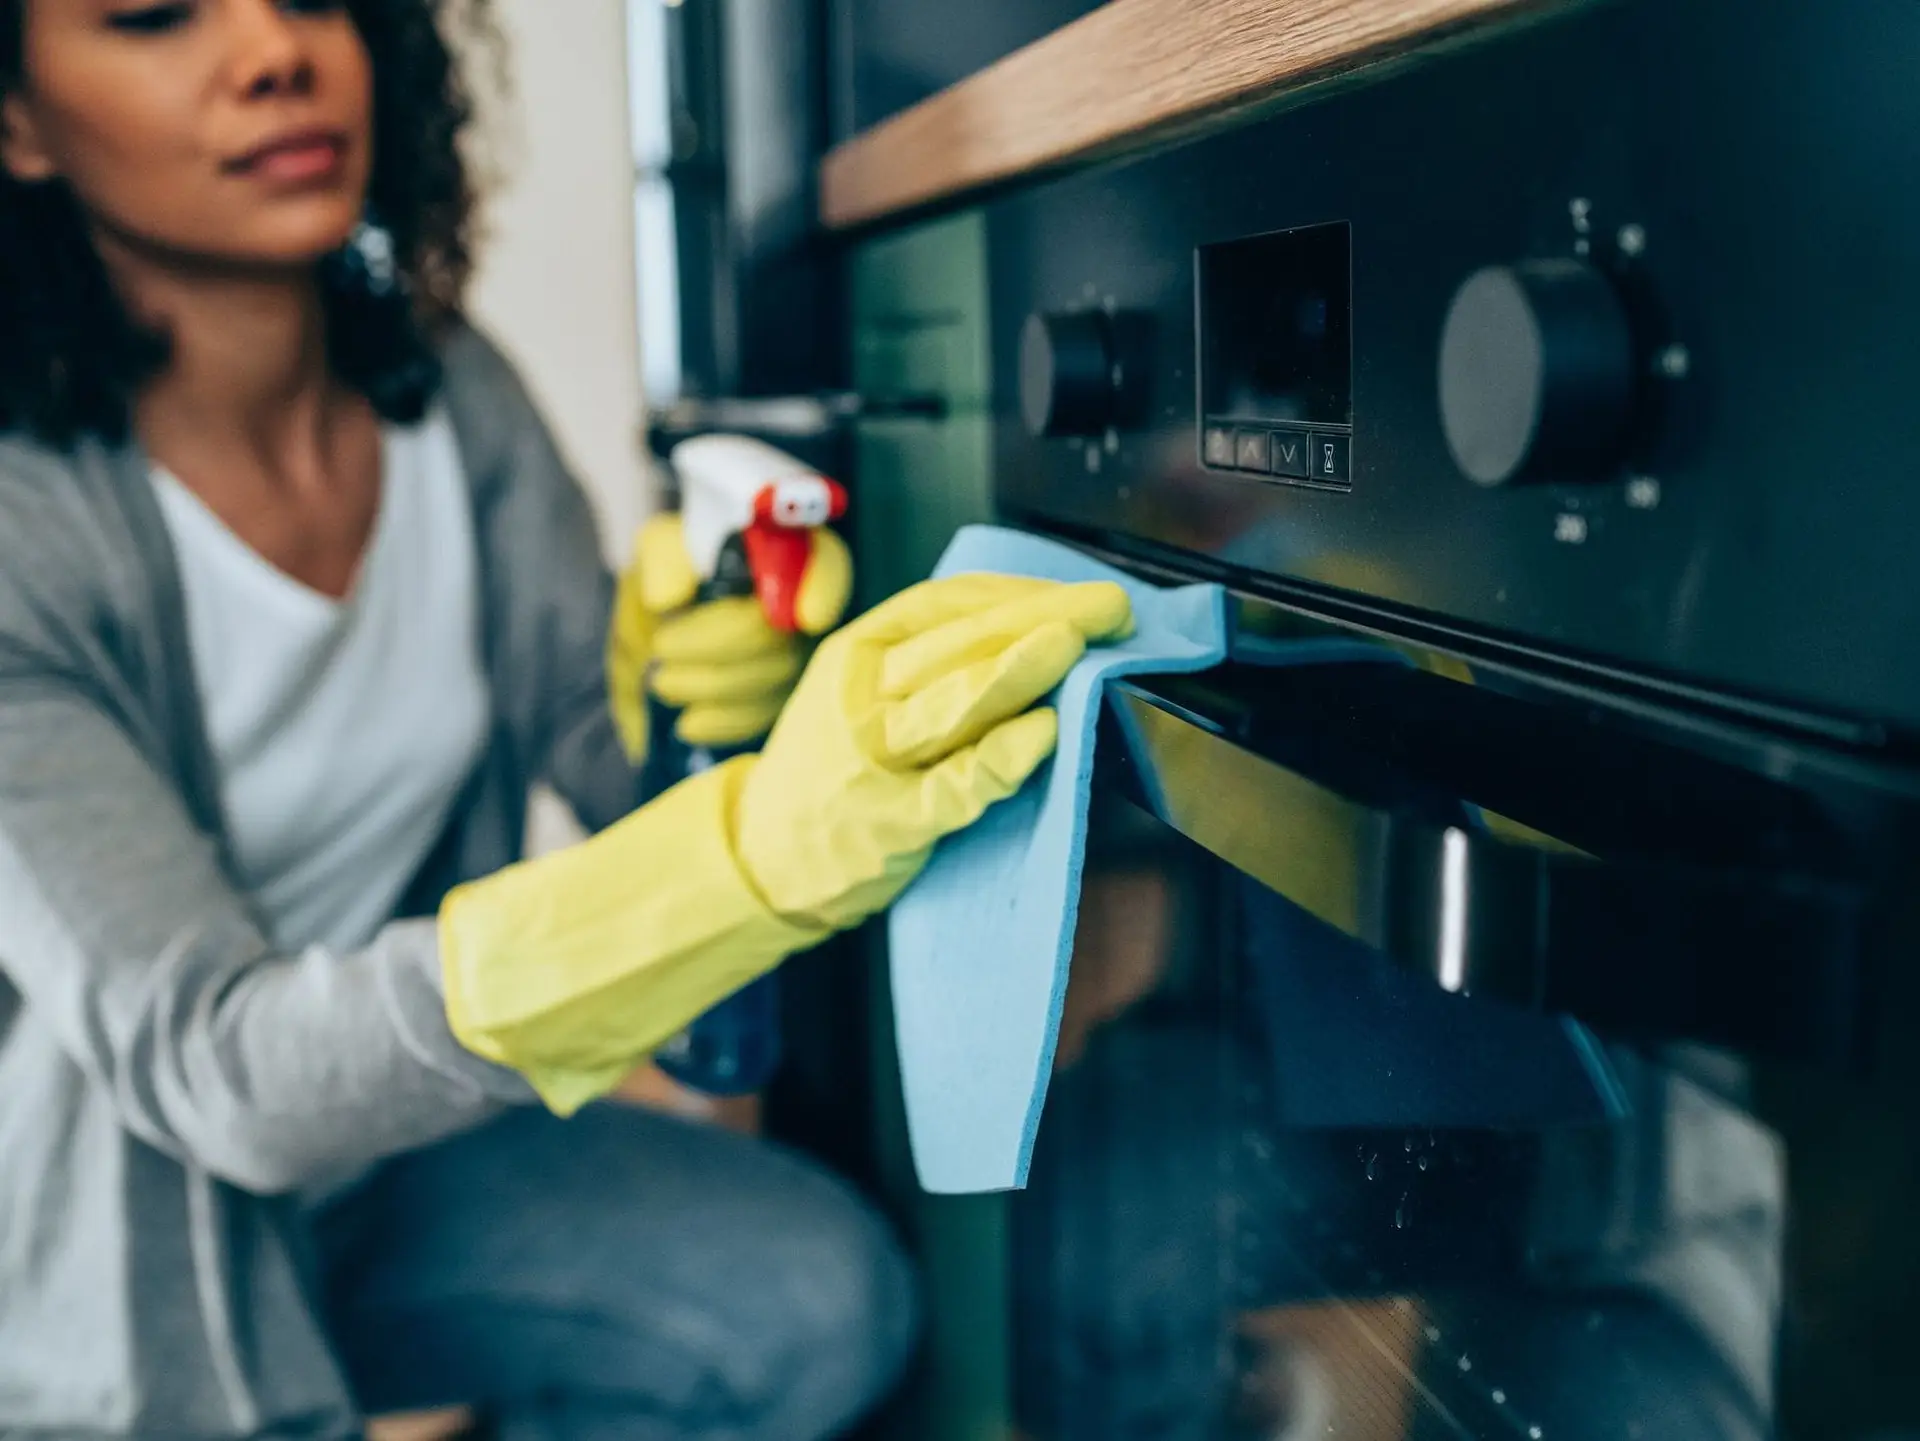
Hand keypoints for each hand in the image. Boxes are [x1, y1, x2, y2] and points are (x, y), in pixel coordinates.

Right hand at [443, 570, 1127, 1115]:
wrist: (758, 856)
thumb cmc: (830, 770)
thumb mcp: (864, 692)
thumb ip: (934, 661)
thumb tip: (1038, 626)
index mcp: (857, 653)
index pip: (949, 605)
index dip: (1021, 592)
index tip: (1080, 591)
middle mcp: (862, 697)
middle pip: (962, 645)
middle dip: (1044, 619)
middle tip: (1111, 608)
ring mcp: (873, 761)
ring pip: (955, 700)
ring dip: (1021, 668)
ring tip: (1077, 645)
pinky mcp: (892, 823)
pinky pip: (955, 785)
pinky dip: (1002, 758)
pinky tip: (1044, 735)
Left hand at [608, 514, 852, 757]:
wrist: (671, 617)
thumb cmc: (678, 571)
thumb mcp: (662, 548)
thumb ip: (666, 562)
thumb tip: (666, 600)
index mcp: (787, 550)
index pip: (828, 564)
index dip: (824, 590)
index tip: (807, 619)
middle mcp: (808, 604)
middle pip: (784, 635)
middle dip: (718, 648)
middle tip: (660, 650)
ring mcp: (802, 655)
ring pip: (773, 682)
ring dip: (710, 688)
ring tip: (662, 682)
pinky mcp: (784, 697)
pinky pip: (766, 717)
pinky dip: (723, 723)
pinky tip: (688, 723)